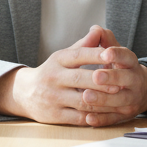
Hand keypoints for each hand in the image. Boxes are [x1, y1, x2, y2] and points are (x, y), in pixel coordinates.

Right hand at [0, 26, 146, 126]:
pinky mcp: (54, 115)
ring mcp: (53, 97)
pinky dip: (94, 116)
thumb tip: (98, 30)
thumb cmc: (52, 72)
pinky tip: (107, 113)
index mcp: (58, 59)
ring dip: (102, 101)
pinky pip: (78, 117)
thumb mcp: (64, 57)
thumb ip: (83, 46)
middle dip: (102, 81)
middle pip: (81, 78)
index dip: (96, 55)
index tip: (112, 55)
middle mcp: (54, 77)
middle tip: (121, 82)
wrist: (25, 93)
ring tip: (119, 99)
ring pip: (82, 100)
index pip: (79, 55)